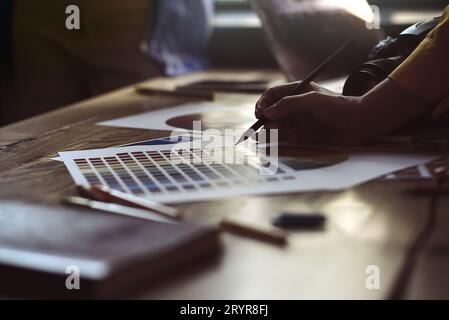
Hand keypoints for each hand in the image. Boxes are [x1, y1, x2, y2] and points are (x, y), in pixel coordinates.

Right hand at [254, 79, 428, 145]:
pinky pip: (285, 137)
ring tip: (262, 139)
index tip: (260, 113)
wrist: (359, 123)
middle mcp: (296, 106)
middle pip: (272, 111)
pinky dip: (275, 141)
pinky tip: (269, 144)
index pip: (273, 94)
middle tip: (260, 127)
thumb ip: (288, 105)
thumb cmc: (338, 107)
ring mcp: (299, 120)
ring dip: (268, 131)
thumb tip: (267, 113)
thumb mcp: (312, 100)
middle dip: (264, 119)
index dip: (264, 102)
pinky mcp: (303, 134)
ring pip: (277, 125)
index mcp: (297, 92)